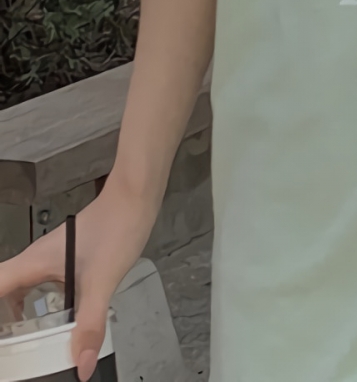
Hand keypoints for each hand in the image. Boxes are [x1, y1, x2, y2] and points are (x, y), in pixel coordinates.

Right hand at [0, 179, 158, 380]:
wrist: (137, 198)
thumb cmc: (115, 229)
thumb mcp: (101, 282)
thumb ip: (89, 324)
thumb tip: (82, 366)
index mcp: (31, 264)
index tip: (1, 339)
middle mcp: (35, 260)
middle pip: (3, 291)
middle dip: (3, 319)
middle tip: (10, 346)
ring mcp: (52, 257)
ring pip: (22, 288)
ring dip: (16, 312)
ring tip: (21, 339)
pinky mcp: (69, 257)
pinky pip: (43, 284)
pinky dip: (41, 303)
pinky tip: (56, 317)